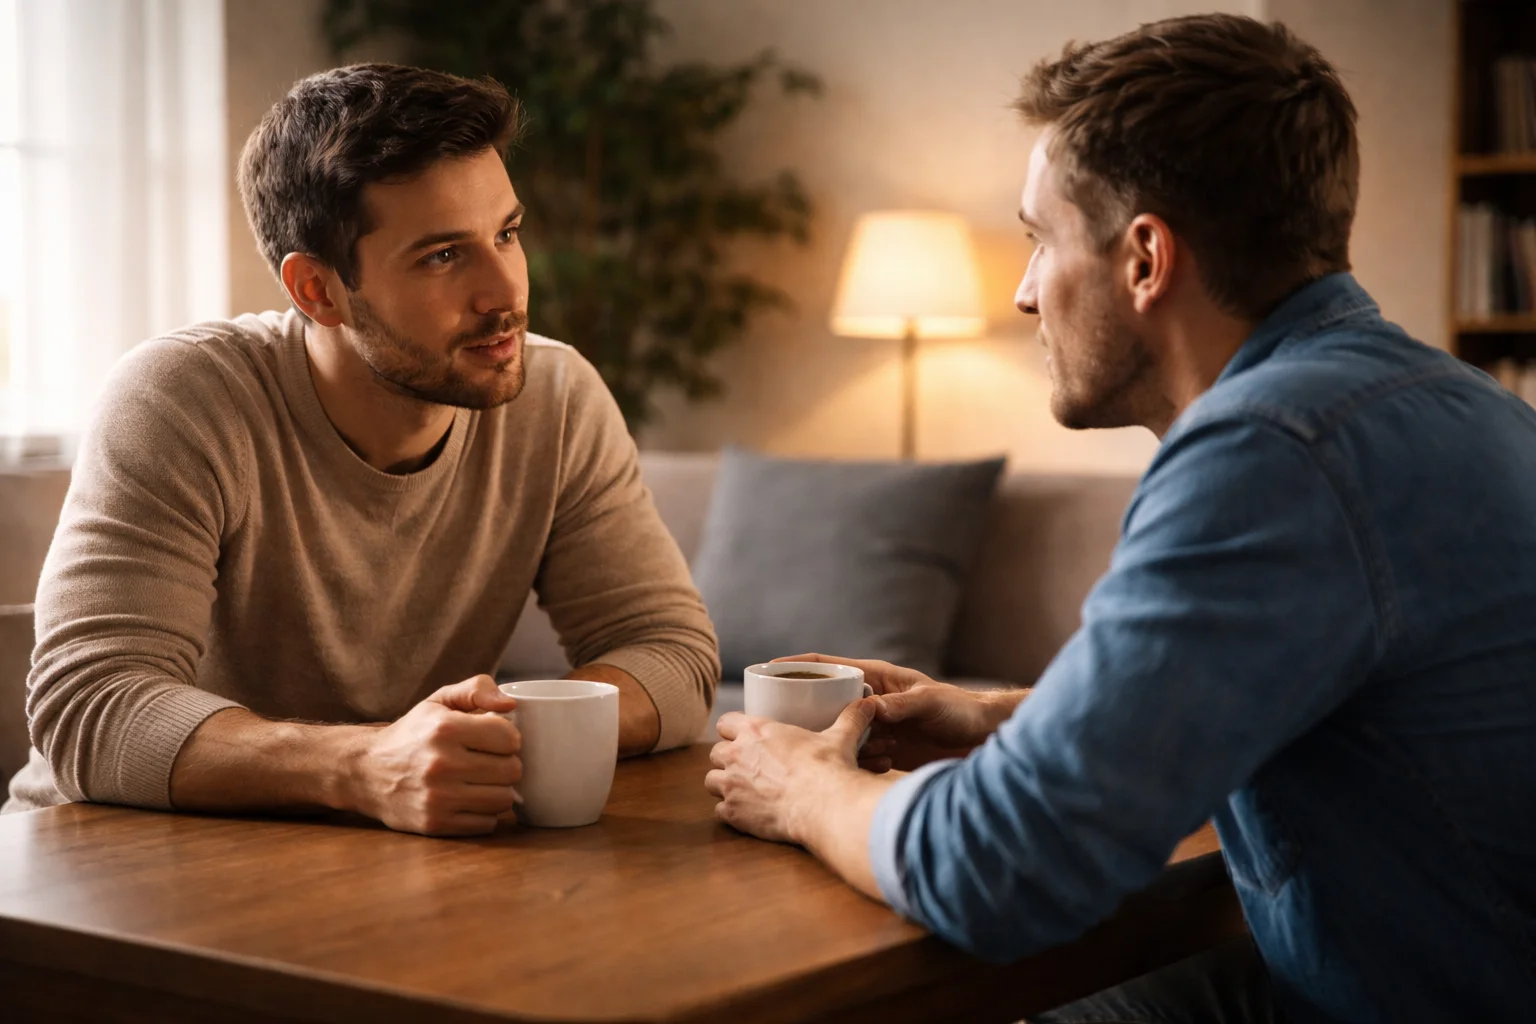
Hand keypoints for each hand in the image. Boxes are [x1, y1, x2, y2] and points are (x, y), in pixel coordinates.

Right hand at [346, 674, 523, 835]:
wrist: (365, 772)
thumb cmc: (411, 734)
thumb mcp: (439, 701)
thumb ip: (477, 689)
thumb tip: (511, 705)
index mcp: (445, 729)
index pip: (510, 738)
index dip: (509, 737)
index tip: (496, 739)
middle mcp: (441, 764)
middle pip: (512, 770)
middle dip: (508, 763)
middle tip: (492, 761)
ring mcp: (438, 798)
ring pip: (504, 799)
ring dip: (500, 789)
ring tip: (483, 780)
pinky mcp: (435, 823)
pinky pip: (487, 823)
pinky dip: (485, 813)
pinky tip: (470, 798)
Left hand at [706, 698, 877, 843]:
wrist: (827, 807)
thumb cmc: (830, 769)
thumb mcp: (841, 738)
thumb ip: (851, 719)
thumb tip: (868, 704)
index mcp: (757, 730)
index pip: (726, 722)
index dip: (733, 730)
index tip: (744, 738)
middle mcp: (737, 755)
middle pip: (715, 752)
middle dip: (728, 759)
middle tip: (747, 767)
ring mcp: (732, 785)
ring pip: (711, 781)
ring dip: (724, 785)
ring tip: (744, 790)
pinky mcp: (733, 813)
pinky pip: (719, 810)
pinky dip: (731, 812)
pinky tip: (749, 813)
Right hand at [775, 654, 1017, 771]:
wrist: (983, 738)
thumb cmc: (961, 710)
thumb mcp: (930, 702)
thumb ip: (901, 704)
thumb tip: (871, 709)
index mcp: (877, 678)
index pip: (828, 665)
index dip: (798, 666)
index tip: (769, 669)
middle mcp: (871, 699)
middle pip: (825, 699)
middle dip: (805, 710)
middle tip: (782, 724)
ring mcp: (875, 724)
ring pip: (839, 730)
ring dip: (837, 742)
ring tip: (838, 750)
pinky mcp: (883, 748)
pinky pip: (858, 753)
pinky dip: (857, 761)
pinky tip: (869, 767)